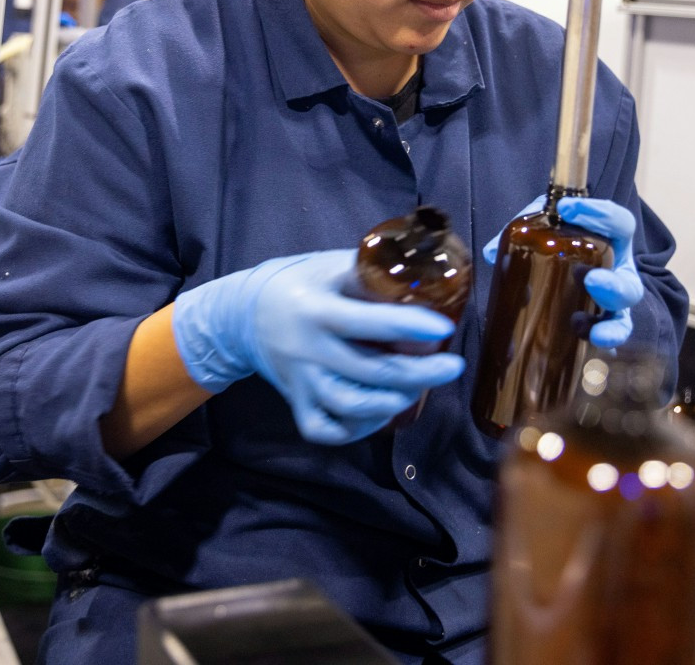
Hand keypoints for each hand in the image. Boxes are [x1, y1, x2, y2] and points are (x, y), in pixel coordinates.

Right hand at [172, 249, 465, 444]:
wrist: (243, 315)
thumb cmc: (297, 283)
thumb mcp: (328, 265)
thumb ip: (368, 271)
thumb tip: (420, 273)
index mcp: (316, 309)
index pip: (366, 321)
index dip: (408, 325)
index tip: (442, 328)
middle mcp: (308, 349)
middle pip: (370, 371)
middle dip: (418, 372)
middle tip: (451, 366)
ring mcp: (301, 380)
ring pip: (350, 405)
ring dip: (392, 401)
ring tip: (416, 387)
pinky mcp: (296, 401)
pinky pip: (326, 429)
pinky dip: (357, 429)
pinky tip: (380, 412)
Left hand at [483, 195, 643, 348]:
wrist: (562, 271)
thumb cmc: (559, 244)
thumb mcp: (544, 230)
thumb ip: (522, 234)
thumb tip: (492, 253)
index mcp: (610, 244)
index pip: (619, 223)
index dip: (600, 213)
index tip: (566, 208)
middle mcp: (618, 275)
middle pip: (629, 283)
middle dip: (613, 285)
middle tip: (590, 279)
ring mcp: (612, 306)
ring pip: (623, 317)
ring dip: (609, 324)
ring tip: (581, 323)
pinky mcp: (601, 327)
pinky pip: (610, 339)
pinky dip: (603, 341)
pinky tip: (589, 342)